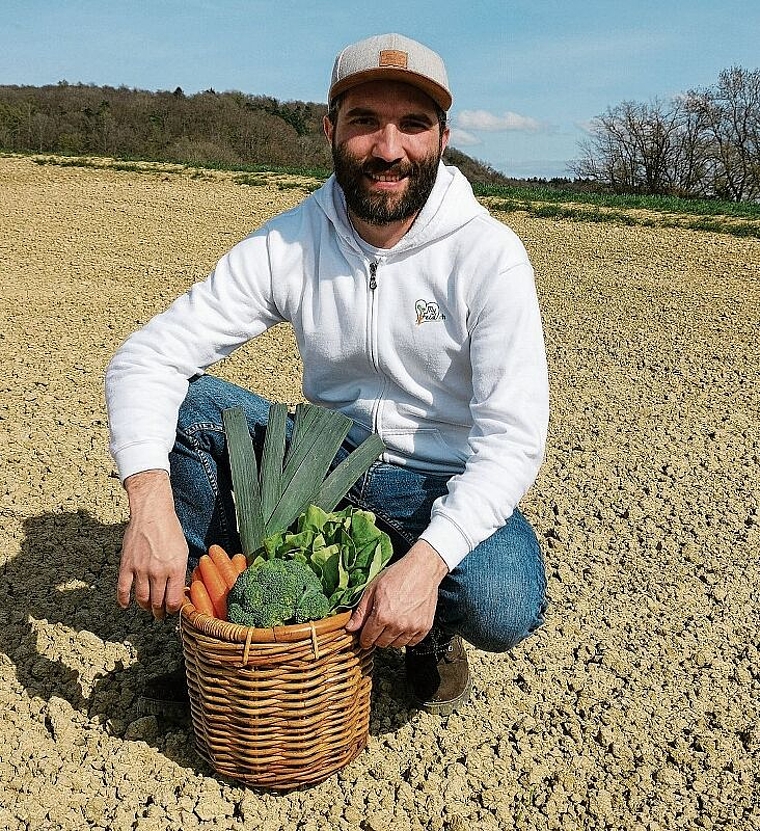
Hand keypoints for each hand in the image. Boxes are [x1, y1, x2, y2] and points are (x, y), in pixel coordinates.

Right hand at [116, 470, 188, 618]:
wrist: (152, 513)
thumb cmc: (170, 529)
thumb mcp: (183, 551)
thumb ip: (180, 572)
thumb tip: (179, 590)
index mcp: (175, 568)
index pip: (174, 600)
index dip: (173, 609)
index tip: (173, 610)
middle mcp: (158, 572)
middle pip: (158, 602)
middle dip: (160, 612)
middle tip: (160, 615)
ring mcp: (141, 570)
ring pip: (142, 599)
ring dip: (146, 608)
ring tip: (149, 610)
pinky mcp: (126, 565)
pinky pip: (123, 589)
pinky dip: (124, 600)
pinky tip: (126, 605)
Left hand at [345, 539, 448, 649]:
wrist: (422, 569)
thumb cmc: (397, 575)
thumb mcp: (373, 589)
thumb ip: (361, 611)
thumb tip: (350, 628)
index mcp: (382, 615)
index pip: (368, 638)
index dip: (364, 637)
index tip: (365, 635)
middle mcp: (398, 625)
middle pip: (381, 644)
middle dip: (377, 636)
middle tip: (379, 624)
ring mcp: (413, 627)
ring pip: (396, 645)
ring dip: (392, 637)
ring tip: (392, 622)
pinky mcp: (425, 627)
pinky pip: (412, 642)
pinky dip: (406, 636)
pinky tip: (404, 623)